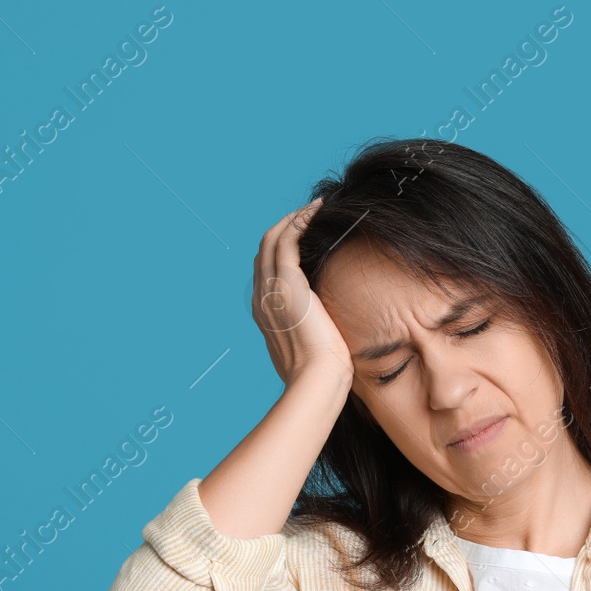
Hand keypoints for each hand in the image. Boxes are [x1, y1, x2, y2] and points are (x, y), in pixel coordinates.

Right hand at [251, 198, 353, 387]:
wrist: (316, 381)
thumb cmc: (321, 375)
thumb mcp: (311, 351)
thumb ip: (312, 333)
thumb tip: (328, 331)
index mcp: (265, 314)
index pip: (266, 271)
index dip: (281, 250)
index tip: (304, 238)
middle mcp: (261, 299)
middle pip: (264, 250)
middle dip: (284, 228)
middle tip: (308, 216)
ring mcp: (270, 290)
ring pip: (272, 240)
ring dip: (292, 219)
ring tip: (314, 208)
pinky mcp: (286, 283)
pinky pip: (287, 240)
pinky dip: (299, 221)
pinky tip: (316, 212)